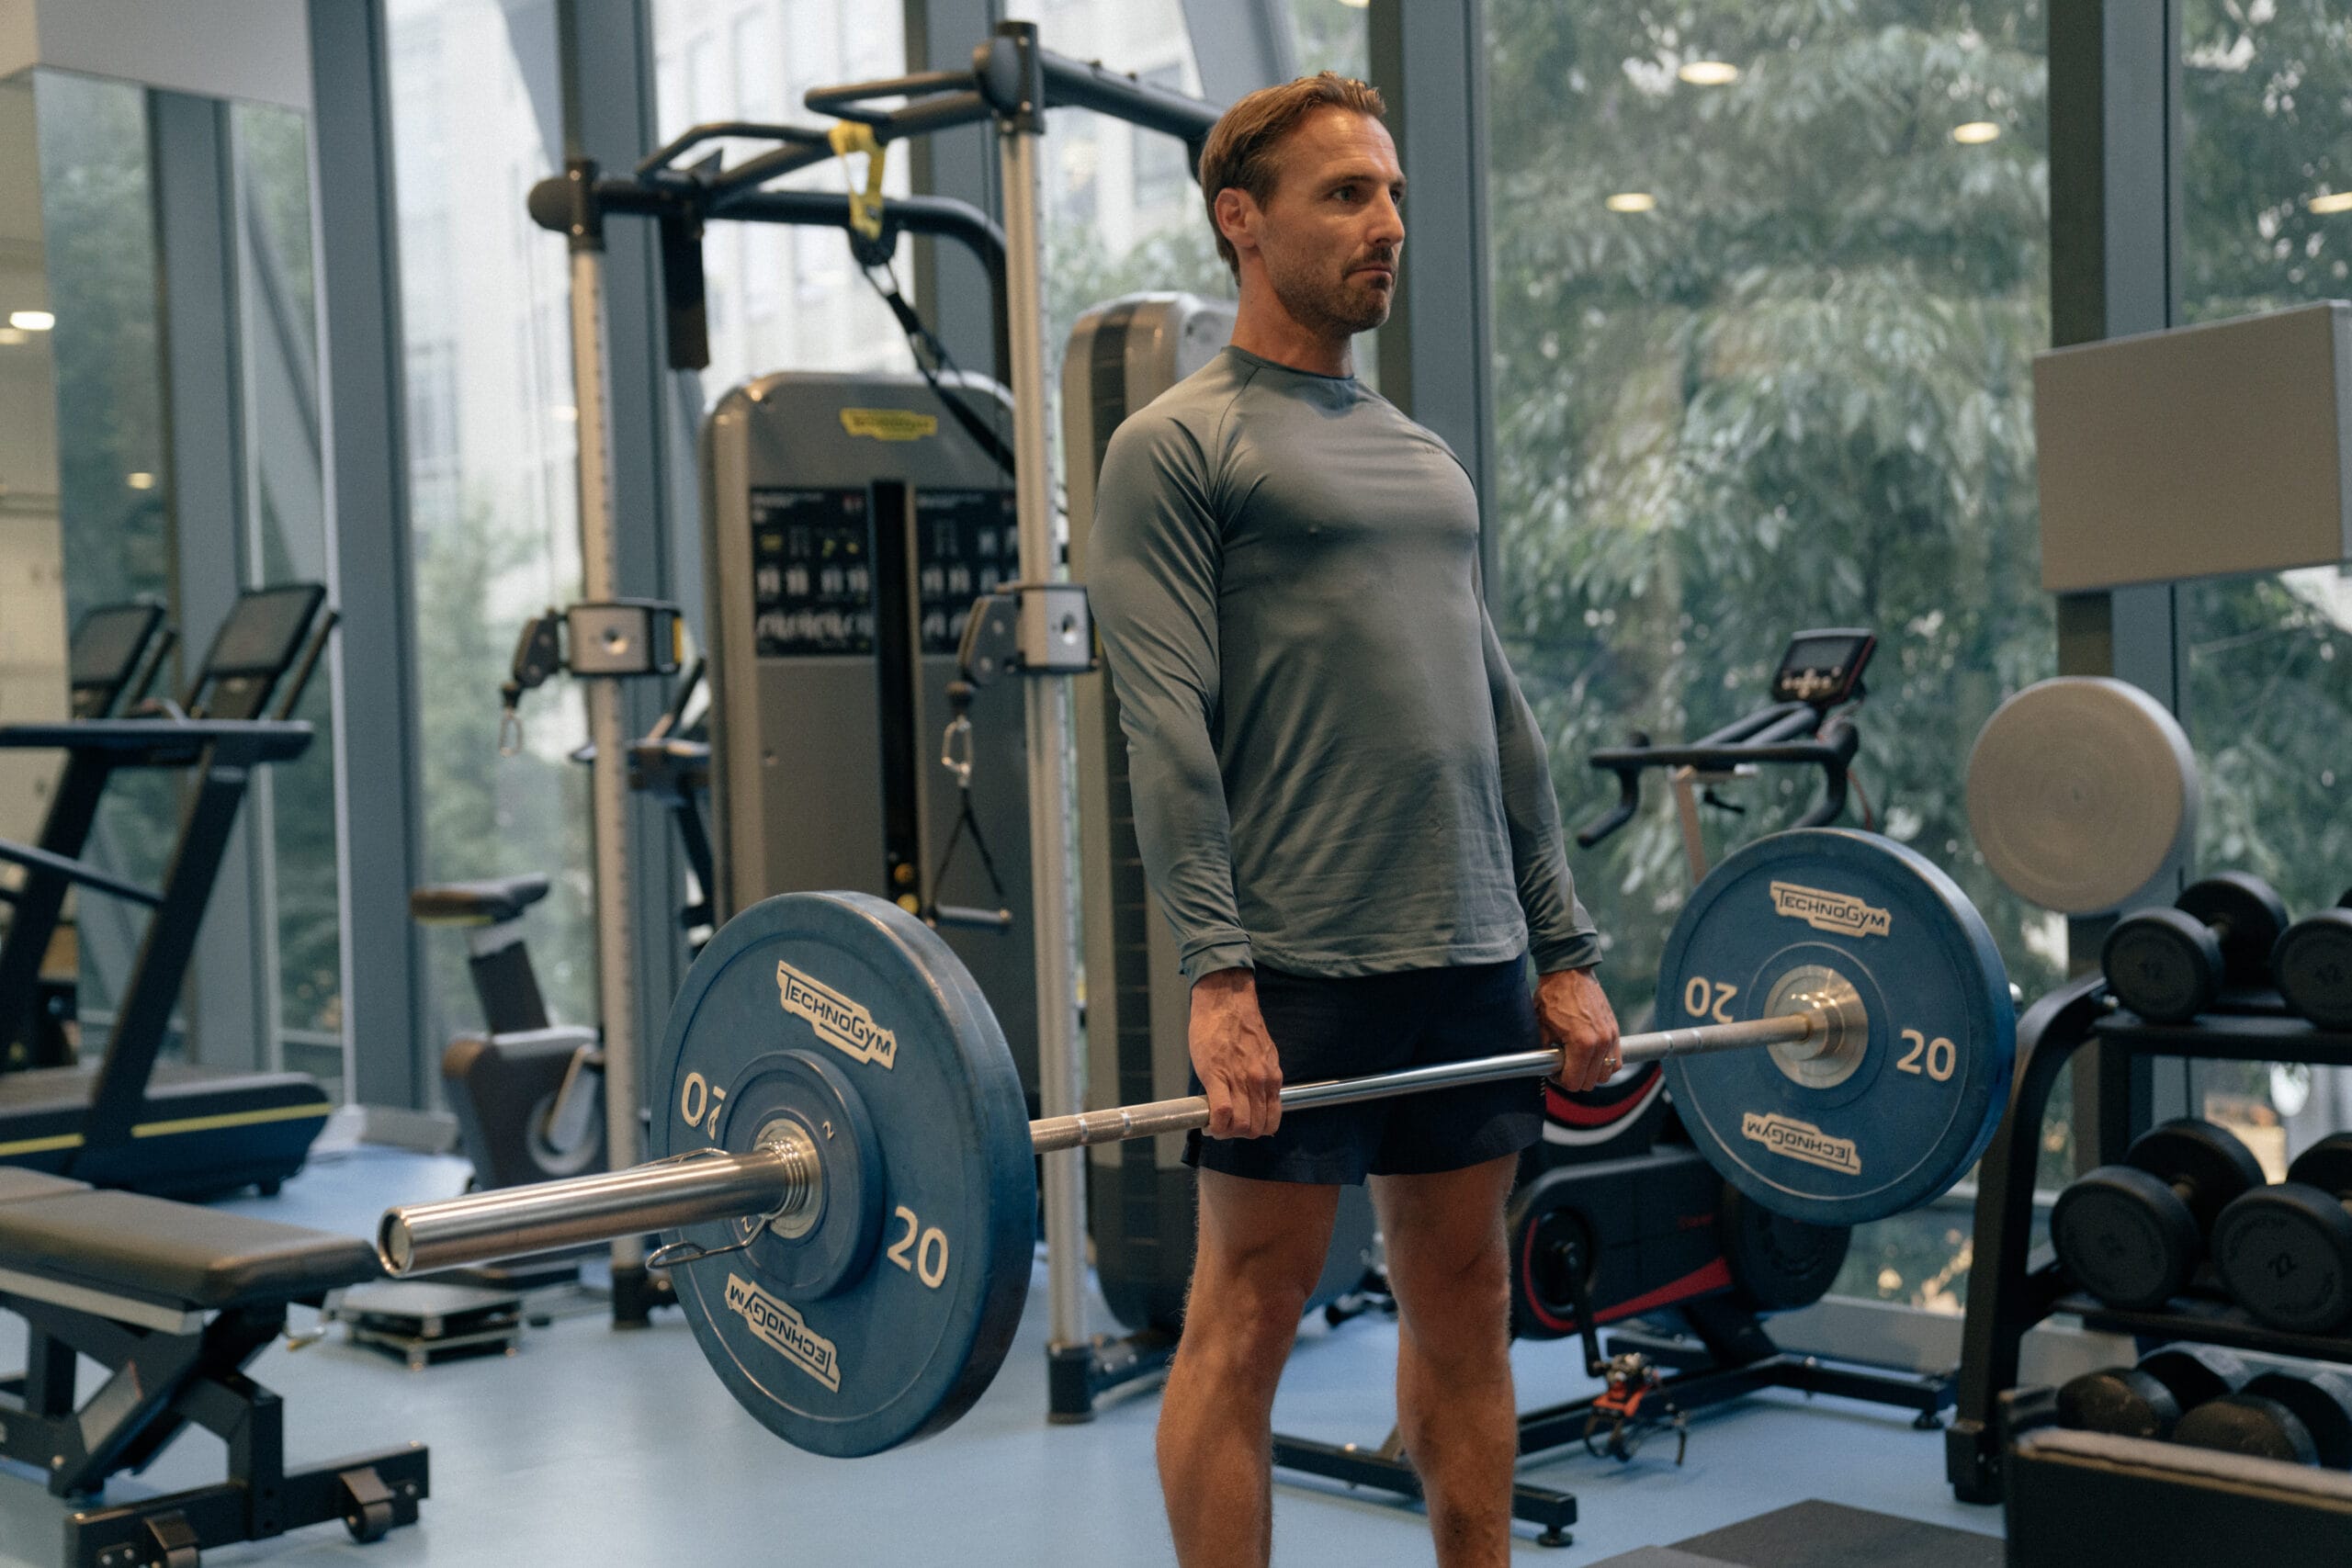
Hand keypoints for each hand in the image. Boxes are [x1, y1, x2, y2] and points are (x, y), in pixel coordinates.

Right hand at [1189, 967, 1282, 1138]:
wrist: (1225, 1001)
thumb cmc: (1239, 1025)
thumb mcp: (1261, 1054)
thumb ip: (1262, 1077)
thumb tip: (1256, 1100)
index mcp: (1272, 1077)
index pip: (1272, 1121)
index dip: (1256, 1131)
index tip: (1242, 1127)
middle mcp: (1261, 1082)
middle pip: (1256, 1129)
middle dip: (1239, 1134)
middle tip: (1225, 1126)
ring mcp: (1241, 1080)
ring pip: (1241, 1126)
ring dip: (1226, 1132)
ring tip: (1215, 1124)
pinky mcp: (1217, 1076)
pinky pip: (1222, 1113)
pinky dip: (1215, 1125)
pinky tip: (1207, 1122)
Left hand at [1538, 967, 1621, 1093]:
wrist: (1569, 972)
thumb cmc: (1553, 997)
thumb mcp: (1541, 1028)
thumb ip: (1546, 1054)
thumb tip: (1547, 1070)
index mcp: (1582, 1043)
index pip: (1575, 1082)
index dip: (1560, 1081)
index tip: (1554, 1071)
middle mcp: (1601, 1042)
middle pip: (1591, 1082)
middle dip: (1574, 1078)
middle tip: (1563, 1066)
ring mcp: (1611, 1037)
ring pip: (1606, 1074)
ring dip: (1590, 1073)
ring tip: (1576, 1061)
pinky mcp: (1616, 1031)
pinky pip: (1616, 1061)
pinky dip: (1605, 1064)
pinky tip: (1590, 1056)